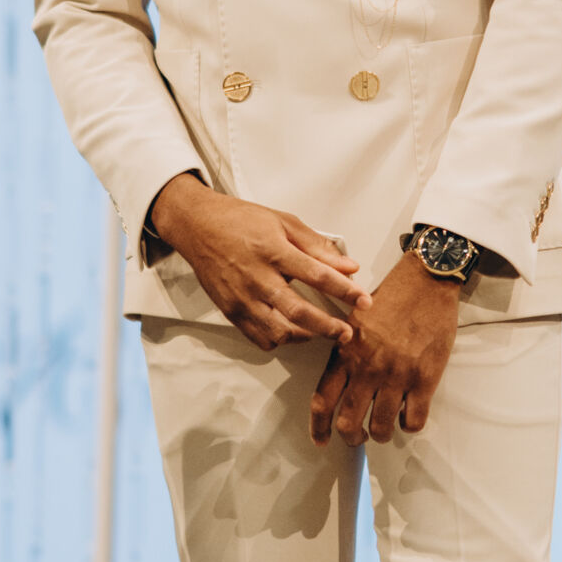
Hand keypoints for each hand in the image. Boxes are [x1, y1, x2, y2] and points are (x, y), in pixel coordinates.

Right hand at [150, 175, 371, 353]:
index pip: (318, 275)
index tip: (363, 300)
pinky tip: (291, 331)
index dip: (345, 291)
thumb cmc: (239, 221)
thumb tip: (348, 265)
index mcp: (273, 250)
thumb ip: (317, 246)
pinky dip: (279, 340)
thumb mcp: (283, 222)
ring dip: (305, 336)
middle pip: (299, 311)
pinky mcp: (231, 311)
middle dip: (329, 326)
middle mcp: (257, 277)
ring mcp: (242, 297)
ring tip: (319, 331)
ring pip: (279, 332)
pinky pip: (259, 338)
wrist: (197, 226)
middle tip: (346, 331)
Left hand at [310, 253, 462, 444]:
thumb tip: (341, 383)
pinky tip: (408, 416)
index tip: (321, 440)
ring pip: (381, 427)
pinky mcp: (425, 379)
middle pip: (349, 422)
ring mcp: (396, 375)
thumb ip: (345, 352)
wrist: (425, 281)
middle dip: (352, 438)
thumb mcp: (355, 321)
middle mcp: (368, 368)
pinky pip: (413, 420)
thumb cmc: (392, 297)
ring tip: (384, 429)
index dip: (318, 427)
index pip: (323, 400)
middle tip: (358, 437)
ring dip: (381, 435)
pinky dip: (408, 426)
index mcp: (346, 353)